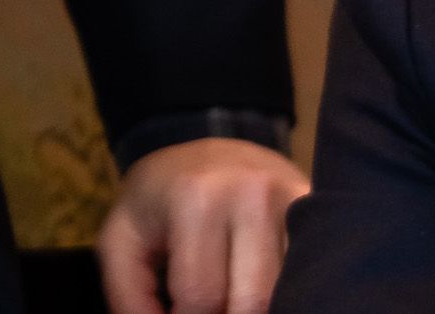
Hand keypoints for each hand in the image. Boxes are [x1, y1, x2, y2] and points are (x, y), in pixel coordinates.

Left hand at [98, 137, 310, 313]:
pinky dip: (282, 286)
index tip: (175, 313)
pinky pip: (305, 265)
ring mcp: (293, 196)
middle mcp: (254, 194)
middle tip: (207, 308)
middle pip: (253, 300)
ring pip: (285, 289)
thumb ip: (130, 298)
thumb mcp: (121, 242)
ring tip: (228, 296)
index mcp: (198, 200)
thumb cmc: (157, 198)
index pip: (202, 297)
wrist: (204, 138)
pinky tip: (255, 280)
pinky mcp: (313, 202)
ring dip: (254, 305)